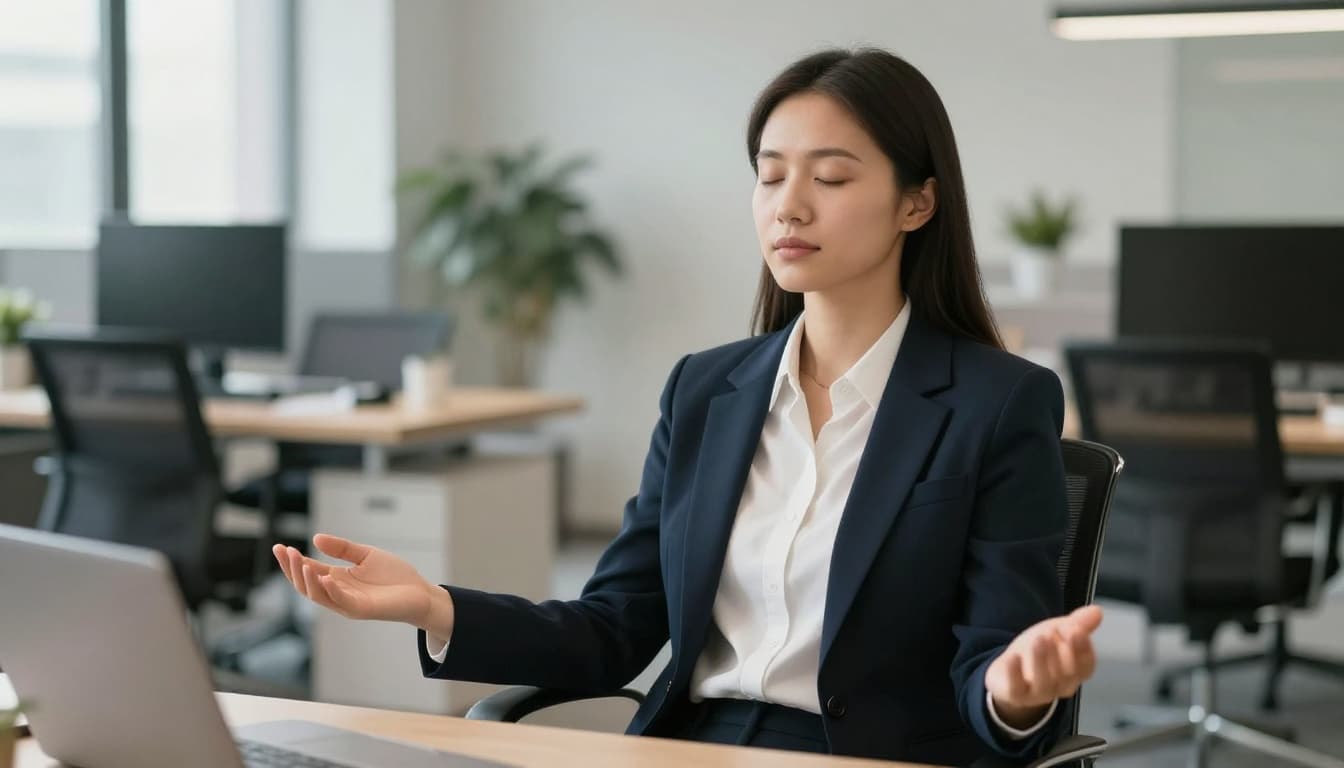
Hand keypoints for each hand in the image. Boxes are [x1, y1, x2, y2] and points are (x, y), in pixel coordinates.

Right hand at [273, 534, 452, 637]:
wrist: (420, 592)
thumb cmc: (395, 577)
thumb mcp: (366, 555)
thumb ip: (342, 548)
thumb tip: (315, 539)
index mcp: (337, 580)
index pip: (308, 571)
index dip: (292, 560)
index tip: (279, 546)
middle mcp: (338, 593)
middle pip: (306, 585)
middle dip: (292, 569)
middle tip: (285, 551)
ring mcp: (348, 603)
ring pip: (318, 595)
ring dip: (306, 579)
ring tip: (299, 561)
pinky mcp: (362, 609)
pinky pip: (341, 601)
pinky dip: (331, 590)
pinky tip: (325, 577)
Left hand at [984, 605, 1102, 728]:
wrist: (1011, 671)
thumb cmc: (1041, 650)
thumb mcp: (1059, 631)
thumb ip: (1078, 623)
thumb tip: (1096, 610)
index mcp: (1076, 671)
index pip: (1086, 665)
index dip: (1083, 649)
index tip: (1077, 630)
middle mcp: (1061, 686)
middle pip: (1067, 674)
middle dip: (1062, 653)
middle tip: (1053, 633)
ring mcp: (1038, 694)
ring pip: (1044, 683)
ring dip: (1041, 661)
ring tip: (1038, 640)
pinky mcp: (1016, 695)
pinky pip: (1016, 689)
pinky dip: (1014, 674)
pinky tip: (1013, 657)